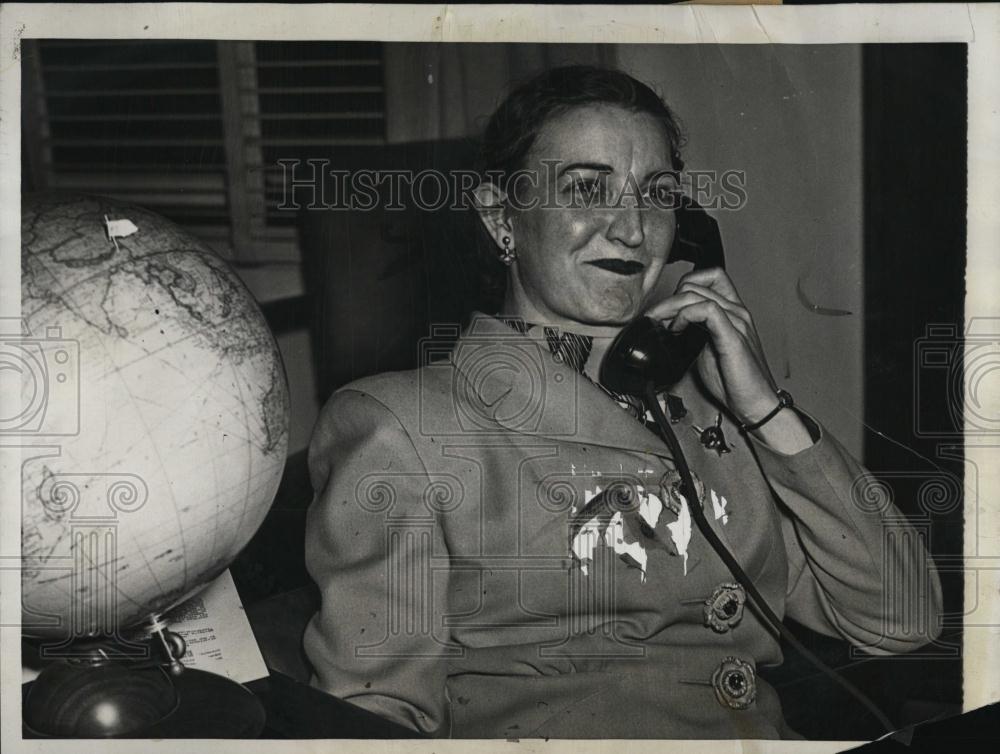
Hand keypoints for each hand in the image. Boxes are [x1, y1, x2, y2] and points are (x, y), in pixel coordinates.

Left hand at [643, 267, 778, 425]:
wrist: (756, 403)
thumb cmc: (734, 382)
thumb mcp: (706, 351)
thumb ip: (693, 334)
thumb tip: (666, 328)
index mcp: (732, 312)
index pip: (709, 277)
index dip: (682, 286)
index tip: (665, 309)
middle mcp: (736, 311)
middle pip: (694, 283)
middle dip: (667, 299)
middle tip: (653, 318)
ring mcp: (736, 320)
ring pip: (695, 293)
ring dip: (669, 307)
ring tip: (660, 324)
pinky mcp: (733, 335)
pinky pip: (706, 310)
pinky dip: (685, 315)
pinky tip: (677, 330)